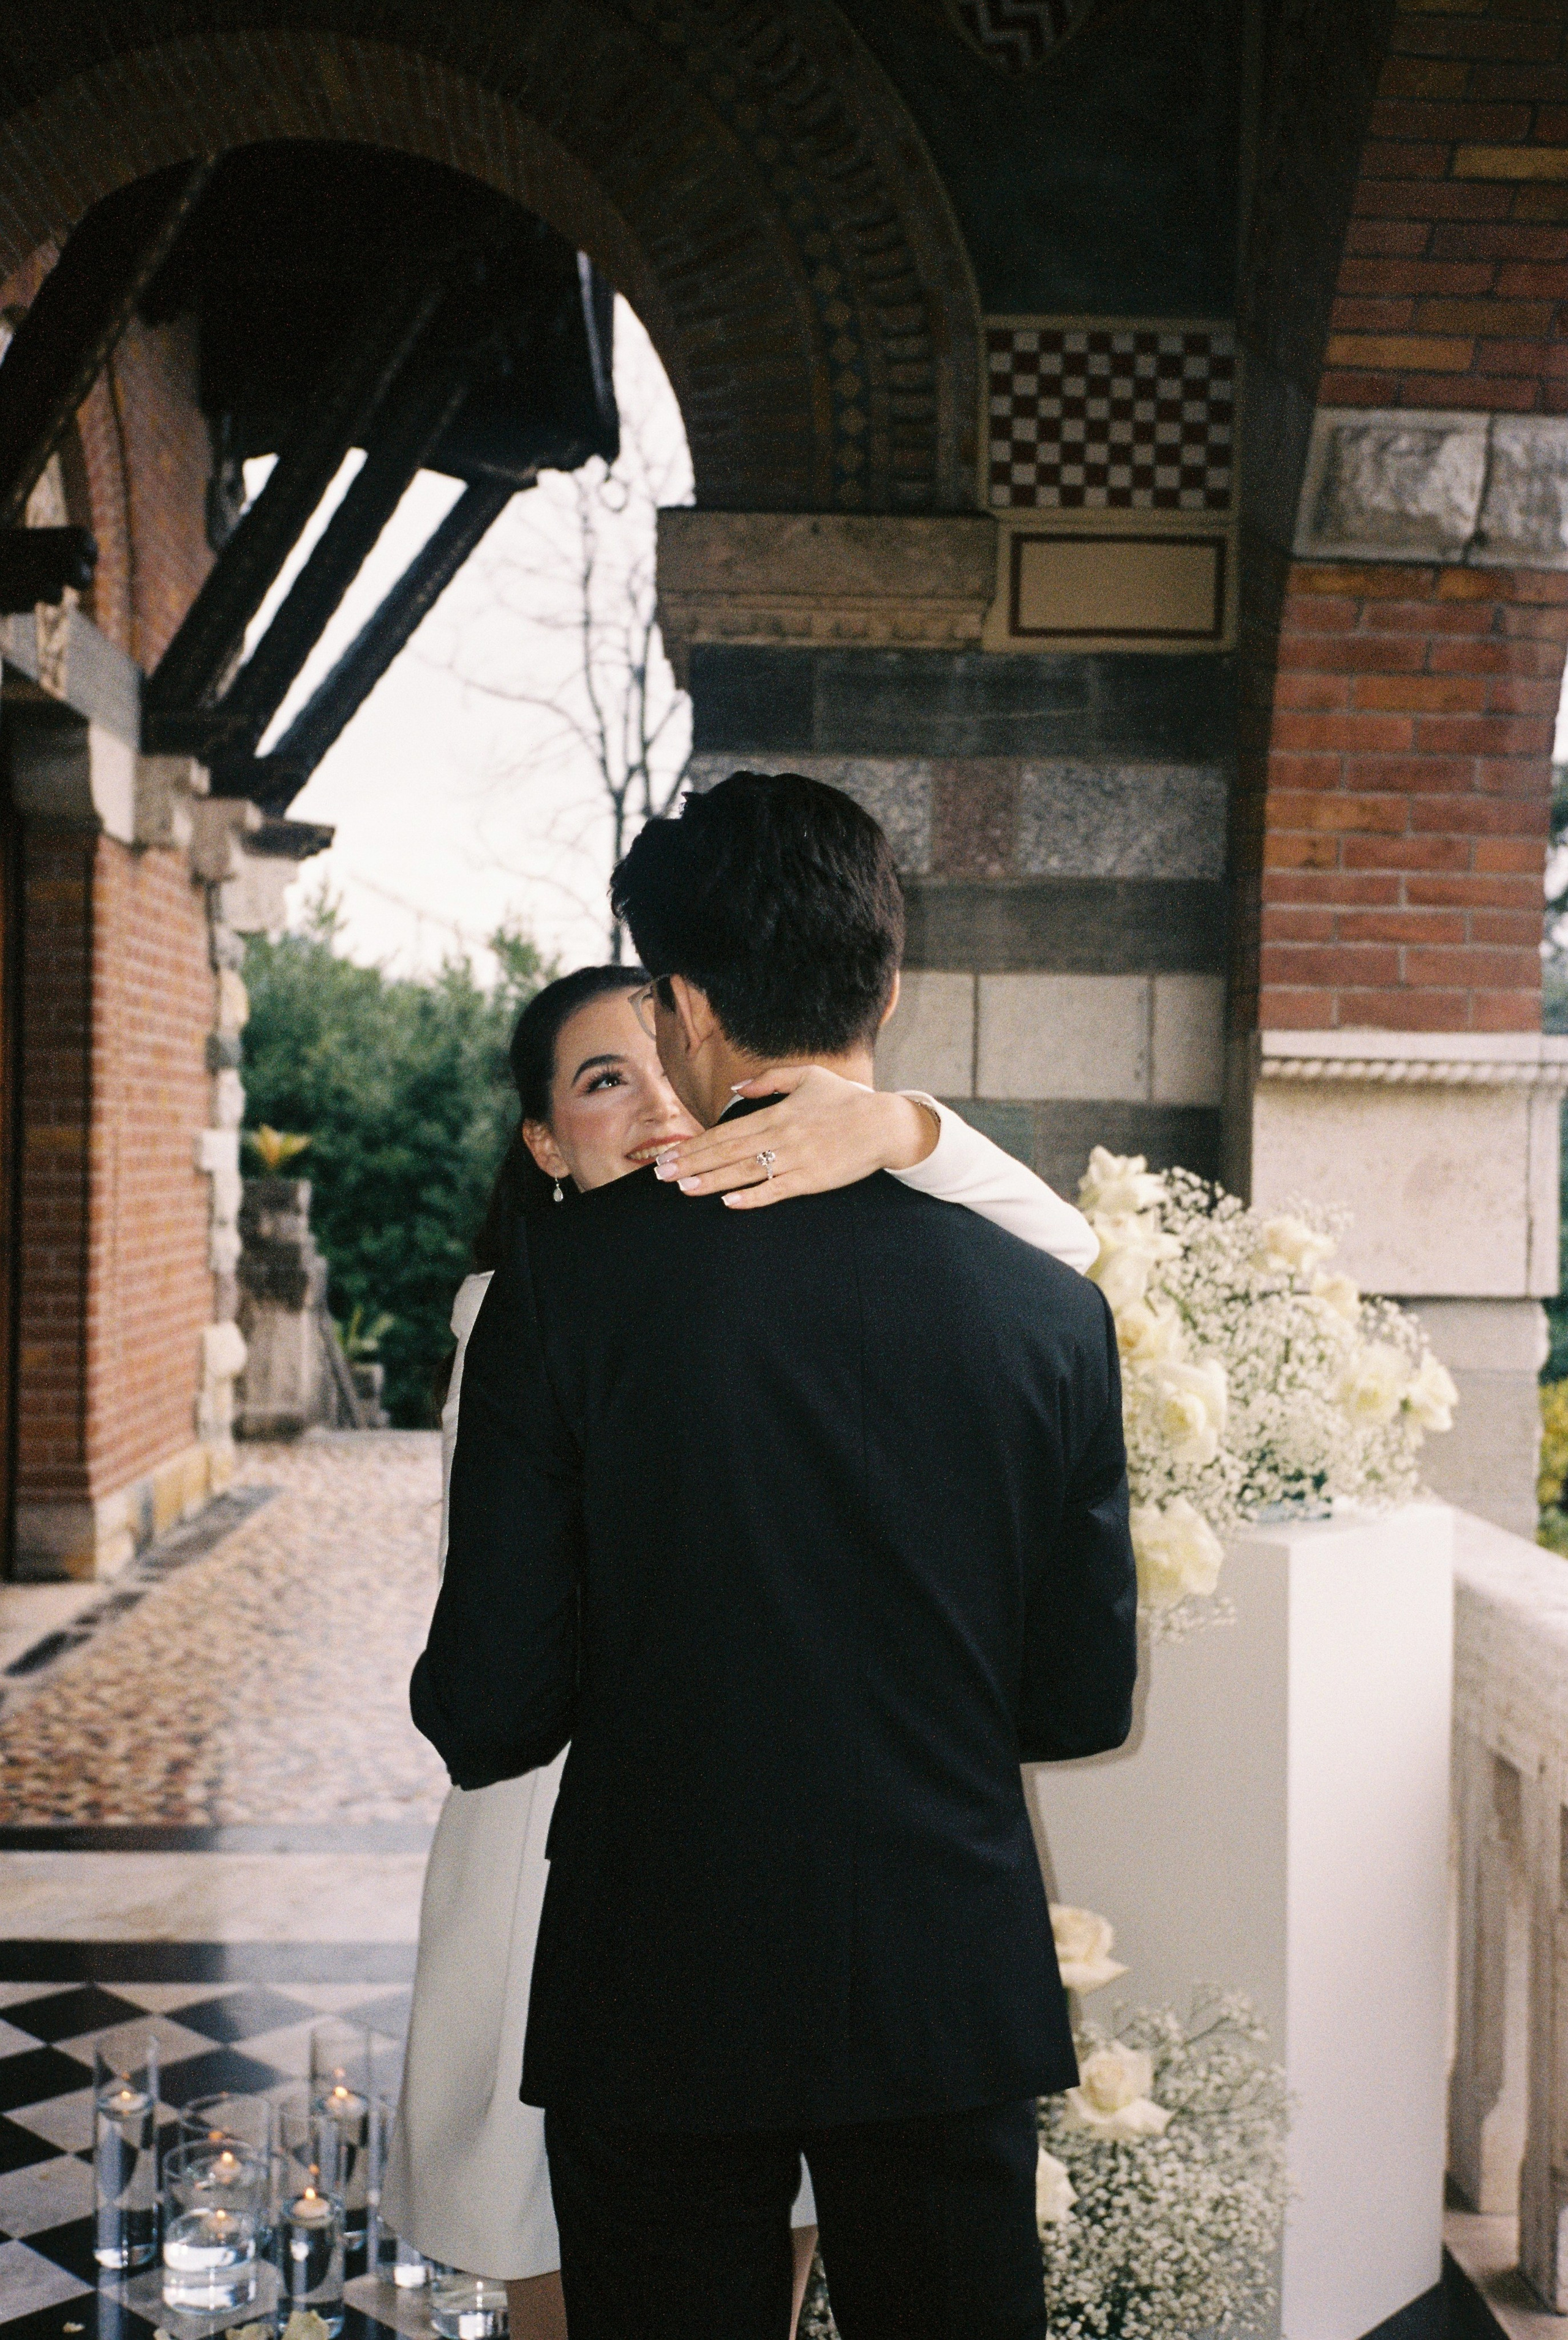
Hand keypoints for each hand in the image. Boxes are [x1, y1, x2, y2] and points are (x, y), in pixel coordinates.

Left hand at [653, 1065, 938, 1208]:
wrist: (885, 1124)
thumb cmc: (846, 1099)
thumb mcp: (808, 1077)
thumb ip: (769, 1080)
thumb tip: (737, 1089)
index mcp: (777, 1113)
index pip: (725, 1131)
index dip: (695, 1144)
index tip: (669, 1154)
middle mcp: (782, 1136)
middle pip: (728, 1153)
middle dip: (692, 1163)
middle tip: (662, 1175)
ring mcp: (796, 1160)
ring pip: (746, 1172)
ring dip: (712, 1181)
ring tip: (684, 1188)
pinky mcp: (812, 1180)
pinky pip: (777, 1190)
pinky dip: (753, 1197)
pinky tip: (729, 1203)